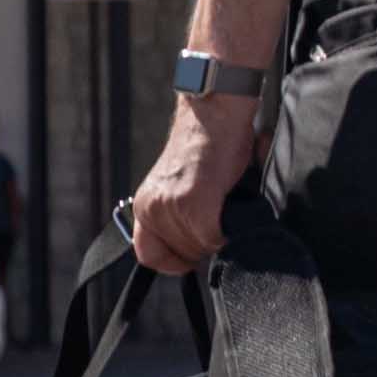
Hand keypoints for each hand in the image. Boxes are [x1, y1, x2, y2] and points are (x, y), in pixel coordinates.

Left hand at [126, 99, 256, 276]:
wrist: (215, 114)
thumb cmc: (208, 146)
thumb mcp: (181, 185)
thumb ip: (179, 216)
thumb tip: (200, 246)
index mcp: (145, 205)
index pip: (148, 256)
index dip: (173, 262)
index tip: (192, 257)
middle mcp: (152, 208)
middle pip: (183, 255)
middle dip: (205, 245)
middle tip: (221, 220)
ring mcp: (172, 207)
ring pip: (201, 248)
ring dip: (219, 236)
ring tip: (227, 206)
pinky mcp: (194, 203)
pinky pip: (214, 238)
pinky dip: (228, 231)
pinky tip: (232, 209)